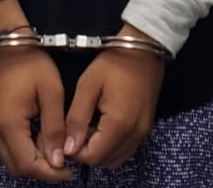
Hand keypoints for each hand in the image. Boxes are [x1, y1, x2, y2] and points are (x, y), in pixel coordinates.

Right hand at [0, 0, 71, 182]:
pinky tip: (42, 142)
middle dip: (41, 171)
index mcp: (9, 123)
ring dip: (33, 162)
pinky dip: (24, 152)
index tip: (70, 169)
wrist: (10, 45)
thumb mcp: (52, 94)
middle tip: (65, 163)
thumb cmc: (33, 64)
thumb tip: (58, 160)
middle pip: (16, 167)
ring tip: (56, 152)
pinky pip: (7, 147)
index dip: (49, 173)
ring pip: (10, 160)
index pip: (27, 164)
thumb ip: (54, 129)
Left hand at [64, 24, 164, 168]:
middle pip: (104, 161)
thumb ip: (76, 118)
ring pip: (116, 159)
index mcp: (119, 124)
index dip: (75, 151)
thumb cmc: (113, 64)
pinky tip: (102, 128)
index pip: (92, 157)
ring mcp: (143, 133)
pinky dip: (112, 147)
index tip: (66, 134)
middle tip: (76, 130)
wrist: (143, 52)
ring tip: (88, 128)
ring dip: (99, 151)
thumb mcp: (88, 86)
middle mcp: (134, 134)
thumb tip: (67, 148)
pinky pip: (126, 150)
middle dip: (86, 152)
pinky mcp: (146, 129)